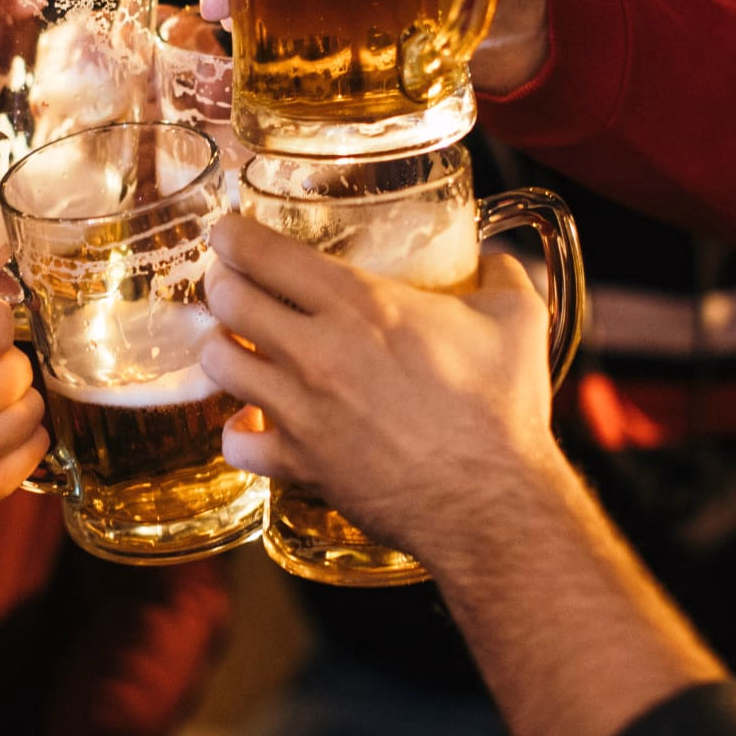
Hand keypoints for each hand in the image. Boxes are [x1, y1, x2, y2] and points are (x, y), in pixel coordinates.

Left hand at [199, 216, 560, 564]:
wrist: (493, 500)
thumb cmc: (504, 408)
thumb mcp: (517, 319)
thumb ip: (502, 271)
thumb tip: (495, 252)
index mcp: (361, 304)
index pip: (265, 253)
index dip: (234, 237)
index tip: (229, 234)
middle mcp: (318, 351)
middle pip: (226, 300)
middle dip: (221, 286)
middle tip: (230, 285)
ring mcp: (301, 410)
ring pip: (218, 364)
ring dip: (222, 349)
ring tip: (236, 346)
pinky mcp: (299, 463)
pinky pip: (234, 442)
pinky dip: (238, 431)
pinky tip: (254, 422)